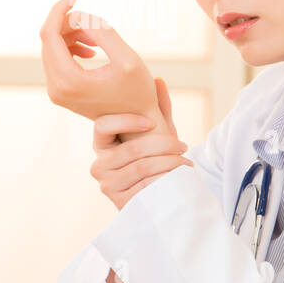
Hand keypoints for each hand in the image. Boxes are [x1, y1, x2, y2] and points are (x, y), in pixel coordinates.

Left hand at [40, 0, 159, 127]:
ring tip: (98, 39)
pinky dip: (71, 47)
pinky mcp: (60, 92)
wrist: (138, 126)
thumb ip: (102, 32)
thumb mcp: (127, 59)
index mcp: (68, 80)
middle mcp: (56, 88)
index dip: (60, 9)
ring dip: (73, 35)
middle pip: (49, 40)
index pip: (49, 34)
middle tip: (94, 18)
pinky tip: (91, 50)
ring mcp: (56, 92)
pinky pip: (57, 60)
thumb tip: (77, 15)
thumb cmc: (138, 93)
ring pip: (53, 48)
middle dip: (69, 22)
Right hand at [90, 78, 190, 209]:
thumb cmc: (153, 160)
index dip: (125, 121)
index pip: (102, 126)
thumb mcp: (155, 134)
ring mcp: (108, 185)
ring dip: (169, 162)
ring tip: (185, 161)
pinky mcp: (120, 202)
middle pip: (131, 150)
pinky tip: (180, 175)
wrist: (155, 197)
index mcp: (101, 144)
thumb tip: (158, 80)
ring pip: (141, 167)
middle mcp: (99, 165)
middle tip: (183, 145)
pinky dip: (166, 178)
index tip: (150, 122)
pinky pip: (146, 186)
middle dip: (163, 145)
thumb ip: (157, 108)